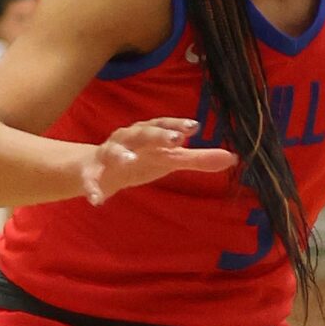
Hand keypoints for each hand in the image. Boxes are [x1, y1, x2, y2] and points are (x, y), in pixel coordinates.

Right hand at [80, 117, 237, 204]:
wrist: (99, 168)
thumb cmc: (140, 159)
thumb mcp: (169, 159)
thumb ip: (198, 159)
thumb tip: (232, 158)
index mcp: (147, 132)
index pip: (163, 125)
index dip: (177, 125)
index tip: (194, 127)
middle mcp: (128, 138)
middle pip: (141, 132)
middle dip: (156, 134)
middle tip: (174, 140)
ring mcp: (109, 154)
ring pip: (113, 150)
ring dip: (121, 154)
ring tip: (130, 160)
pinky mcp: (93, 172)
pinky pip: (92, 179)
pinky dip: (93, 188)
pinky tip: (97, 200)